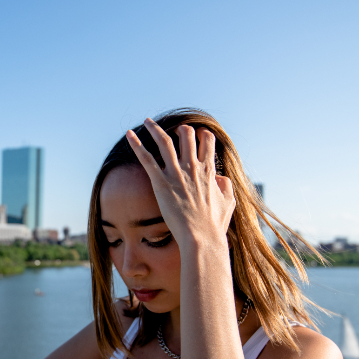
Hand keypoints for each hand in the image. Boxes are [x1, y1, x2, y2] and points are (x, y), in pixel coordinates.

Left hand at [126, 119, 235, 250]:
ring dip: (155, 128)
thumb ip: (226, 186)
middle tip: (173, 130)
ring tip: (148, 121)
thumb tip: (219, 177)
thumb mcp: (229, 202)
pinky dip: (136, 144)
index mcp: (208, 170)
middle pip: (187, 135)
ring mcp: (176, 174)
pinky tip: (129, 134)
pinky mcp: (160, 183)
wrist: (201, 237)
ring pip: (165, 141)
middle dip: (181, 129)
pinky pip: (146, 158)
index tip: (196, 134)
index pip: (207, 141)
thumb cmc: (214, 225)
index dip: (202, 134)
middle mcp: (192, 167)